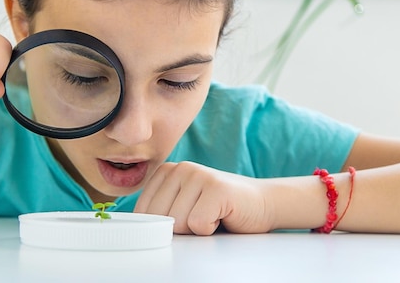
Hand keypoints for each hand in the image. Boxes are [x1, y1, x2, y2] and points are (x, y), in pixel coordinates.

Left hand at [134, 161, 273, 234]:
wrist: (262, 203)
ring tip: (213, 214)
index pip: (142, 212)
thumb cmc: (220, 210)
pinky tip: (222, 215)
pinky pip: (198, 224)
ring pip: (177, 223)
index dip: (163, 225)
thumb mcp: (181, 207)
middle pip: (159, 218)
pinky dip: (211, 229)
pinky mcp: (216, 188)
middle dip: (181, 228)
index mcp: (166, 172)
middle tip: (201, 216)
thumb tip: (137, 231)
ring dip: (198, 229)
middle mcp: (180, 168)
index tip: (185, 217)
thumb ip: (159, 212)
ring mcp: (198, 175)